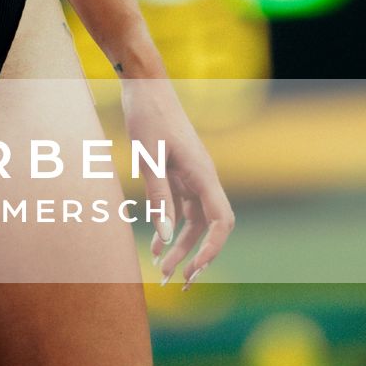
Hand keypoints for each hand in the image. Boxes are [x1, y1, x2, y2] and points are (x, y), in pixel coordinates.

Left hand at [120, 77, 233, 288]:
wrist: (144, 85)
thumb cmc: (147, 116)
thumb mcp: (147, 157)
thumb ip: (159, 196)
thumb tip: (164, 237)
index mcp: (202, 174)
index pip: (221, 221)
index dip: (213, 249)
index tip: (195, 271)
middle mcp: (203, 178)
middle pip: (208, 228)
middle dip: (194, 256)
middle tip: (172, 281)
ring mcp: (192, 176)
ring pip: (194, 221)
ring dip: (180, 246)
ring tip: (159, 270)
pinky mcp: (180, 173)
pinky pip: (181, 208)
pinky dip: (169, 228)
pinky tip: (154, 246)